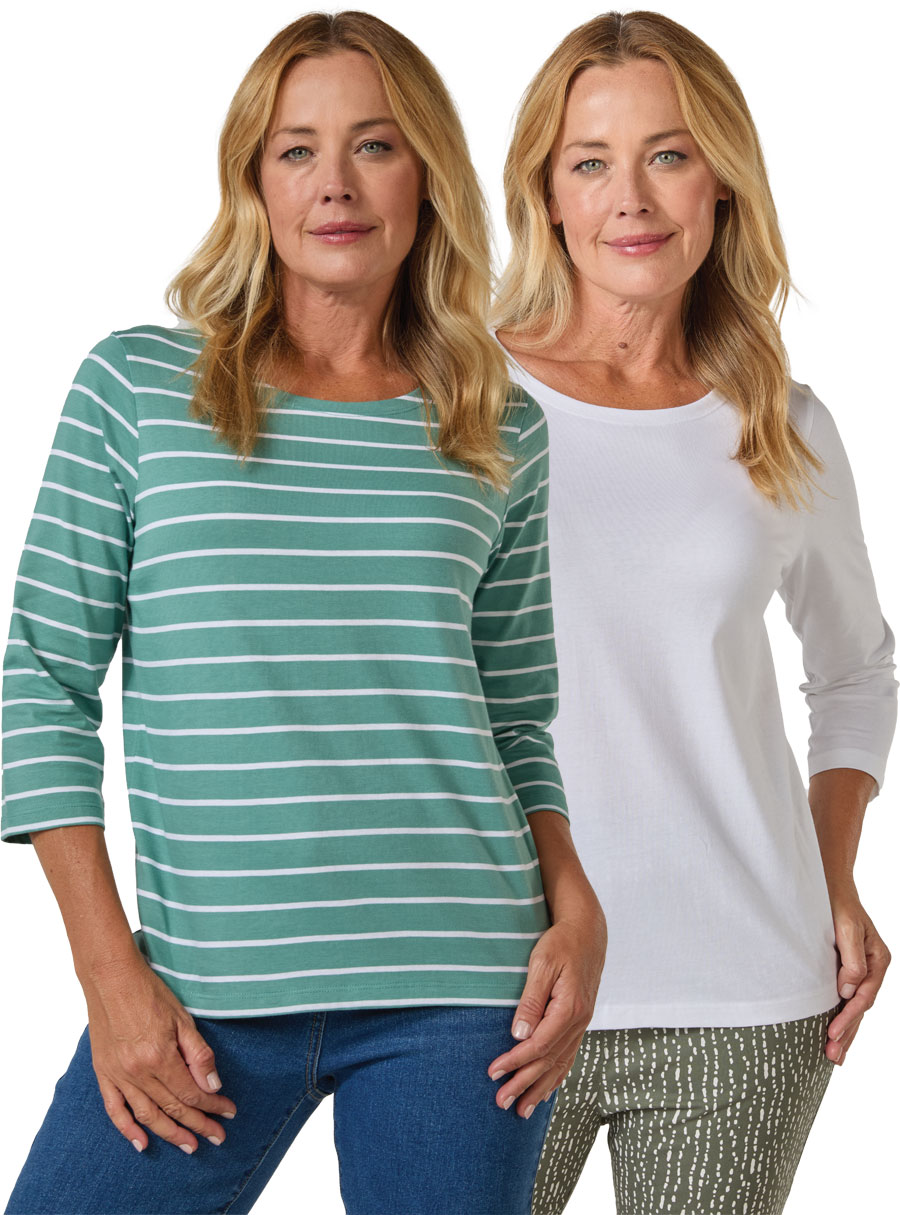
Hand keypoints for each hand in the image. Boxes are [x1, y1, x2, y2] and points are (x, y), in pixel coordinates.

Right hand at [82, 955, 237, 1152]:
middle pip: (173, 1108)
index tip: (228, 1111)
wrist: (112, 979)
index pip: (192, 1093)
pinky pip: (115, 1109)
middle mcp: (138, 1072)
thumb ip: (198, 1055)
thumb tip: (213, 1086)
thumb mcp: (183, 1019)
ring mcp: (118, 1075)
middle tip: (217, 1137)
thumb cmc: (150, 993)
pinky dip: (127, 1130)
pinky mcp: (104, 1073)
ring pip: (147, 1115)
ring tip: (189, 1145)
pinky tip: (141, 1143)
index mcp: (160, 1058)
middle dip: (198, 1124)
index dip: (212, 1105)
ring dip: (169, 1133)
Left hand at [486, 900, 605, 1116]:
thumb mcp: (542, 964)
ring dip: (540, 1088)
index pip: (538, 1045)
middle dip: (524, 1084)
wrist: (588, 932)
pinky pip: (569, 1055)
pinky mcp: (580, 1021)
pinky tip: (547, 1091)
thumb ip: (531, 1000)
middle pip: (549, 1061)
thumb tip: (519, 1035)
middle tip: (501, 1103)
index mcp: (570, 1008)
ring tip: (522, 1111)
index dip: (515, 1062)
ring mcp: (582, 1023)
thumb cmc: (561, 943)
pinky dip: (557, 1076)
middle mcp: (579, 1021)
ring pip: (560, 1064)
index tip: (493, 1073)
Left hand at [825, 886, 890, 1064]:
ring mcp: (861, 972)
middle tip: (832, 1055)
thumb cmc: (839, 904)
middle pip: (862, 1008)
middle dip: (848, 1033)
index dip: (848, 1016)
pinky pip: (847, 1000)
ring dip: (846, 1032)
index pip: (864, 996)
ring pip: (855, 1008)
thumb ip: (851, 960)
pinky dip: (841, 1018)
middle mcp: (873, 969)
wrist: (831, 887)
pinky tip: (835, 1034)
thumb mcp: (847, 927)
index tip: (833, 1032)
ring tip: (834, 1056)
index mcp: (878, 960)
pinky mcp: (847, 972)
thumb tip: (848, 992)